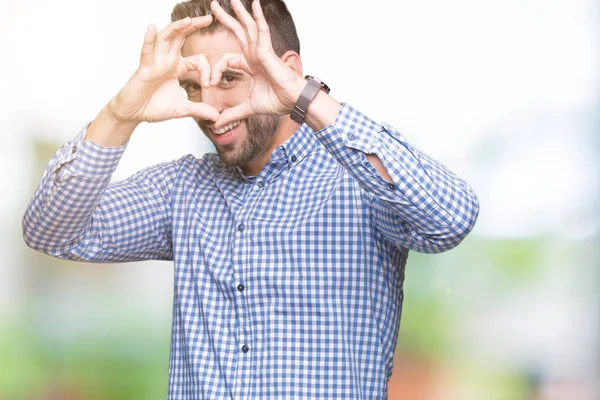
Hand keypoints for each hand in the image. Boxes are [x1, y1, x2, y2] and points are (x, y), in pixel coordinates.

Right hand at [109, 16, 219, 123]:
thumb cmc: (154, 107)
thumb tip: (216, 117)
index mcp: (177, 67)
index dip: (207, 70)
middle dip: (194, 26)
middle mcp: (167, 60)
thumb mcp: (182, 109)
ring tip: (188, 20)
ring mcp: (155, 61)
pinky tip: (151, 27)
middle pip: (182, 37)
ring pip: (166, 38)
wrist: (134, 114)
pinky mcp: (144, 67)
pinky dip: (148, 39)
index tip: (208, 85)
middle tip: (209, 18)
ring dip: (176, 28)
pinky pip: (146, 50)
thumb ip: (199, 110)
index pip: (198, 60)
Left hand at [210, 0, 304, 127]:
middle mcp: (256, 55)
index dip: (216, 69)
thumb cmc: (278, 102)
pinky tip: (255, 4)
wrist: (293, 102)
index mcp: (251, 65)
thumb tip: (216, 124)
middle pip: (239, 32)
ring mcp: (262, 51)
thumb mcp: (248, 108)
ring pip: (249, 27)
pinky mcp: (267, 52)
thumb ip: (232, 114)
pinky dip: (258, 17)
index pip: (228, 59)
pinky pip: (261, 31)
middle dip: (226, 19)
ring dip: (240, 12)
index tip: (210, 83)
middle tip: (214, 6)